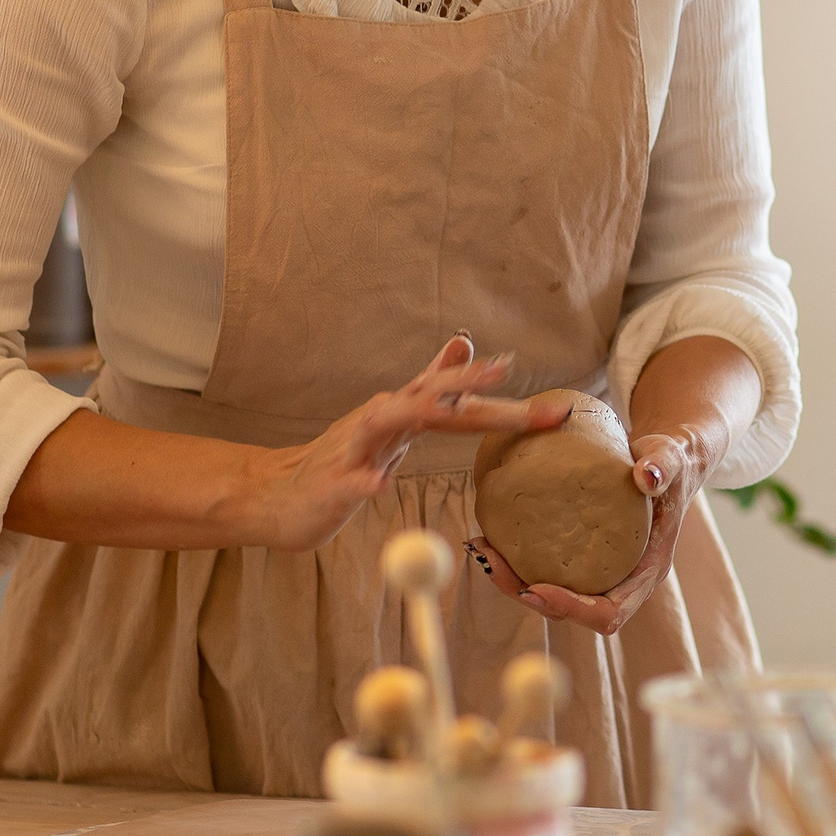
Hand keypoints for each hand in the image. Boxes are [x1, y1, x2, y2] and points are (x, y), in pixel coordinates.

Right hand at [250, 337, 569, 551]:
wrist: (280, 493)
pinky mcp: (332, 483)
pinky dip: (363, 481)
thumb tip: (465, 342)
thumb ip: (431, 384)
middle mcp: (382, 420)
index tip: (555, 403)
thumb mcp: (395, 418)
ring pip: (389, 422)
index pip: (461, 400)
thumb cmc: (345, 458)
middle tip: (506, 369)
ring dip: (421, 409)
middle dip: (469, 383)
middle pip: (432, 398)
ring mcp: (356, 449)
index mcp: (404, 411)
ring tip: (452, 404)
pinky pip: (350, 481)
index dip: (504, 397)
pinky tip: (376, 485)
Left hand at [470, 427, 708, 636]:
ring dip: (513, 581)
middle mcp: (620, 581)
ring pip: (551, 595)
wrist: (662, 461)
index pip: (609, 613)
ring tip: (482, 548)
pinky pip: (544, 570)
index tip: (537, 588)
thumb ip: (663, 466)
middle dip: (528, 595)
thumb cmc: (669, 462)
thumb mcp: (670, 459)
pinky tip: (491, 534)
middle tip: (491, 561)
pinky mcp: (578, 558)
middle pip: (571, 611)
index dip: (573, 609)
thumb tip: (647, 475)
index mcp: (645, 571)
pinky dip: (515, 560)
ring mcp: (597, 573)